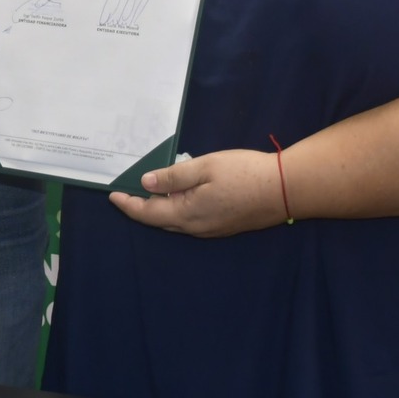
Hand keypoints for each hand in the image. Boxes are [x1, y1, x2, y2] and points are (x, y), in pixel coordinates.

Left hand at [108, 149, 285, 236]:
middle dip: (140, 209)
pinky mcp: (224, 226)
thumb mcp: (205, 167)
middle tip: (125, 193)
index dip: (128, 205)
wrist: (286, 190)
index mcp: (187, 213)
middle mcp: (196, 227)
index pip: (148, 213)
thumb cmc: (244, 174)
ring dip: (158, 211)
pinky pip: (190, 222)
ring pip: (175, 223)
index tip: (112, 195)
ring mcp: (211, 230)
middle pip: (159, 221)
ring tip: (146, 195)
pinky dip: (176, 211)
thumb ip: (173, 176)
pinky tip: (177, 198)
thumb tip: (145, 184)